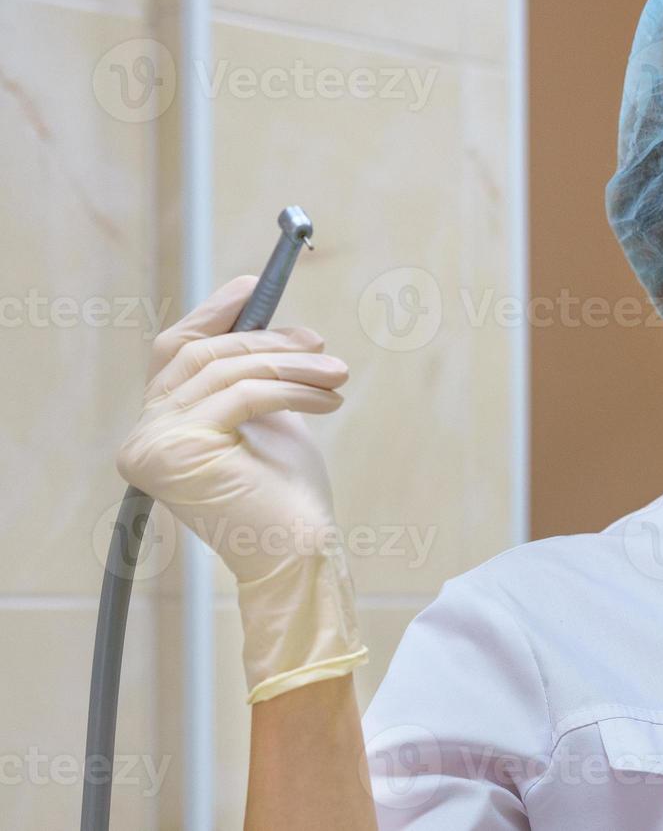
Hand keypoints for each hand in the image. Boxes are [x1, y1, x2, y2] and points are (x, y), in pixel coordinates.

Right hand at [115, 273, 368, 702]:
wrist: (298, 554)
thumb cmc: (286, 496)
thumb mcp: (267, 421)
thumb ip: (253, 378)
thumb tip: (267, 323)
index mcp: (157, 429)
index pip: (176, 352)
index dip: (213, 314)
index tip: (254, 288)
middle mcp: (143, 437)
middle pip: (203, 354)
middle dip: (268, 340)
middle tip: (321, 343)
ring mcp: (154, 444)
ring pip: (228, 370)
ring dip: (293, 365)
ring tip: (337, 374)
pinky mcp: (179, 448)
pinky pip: (244, 394)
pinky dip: (293, 388)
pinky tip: (328, 398)